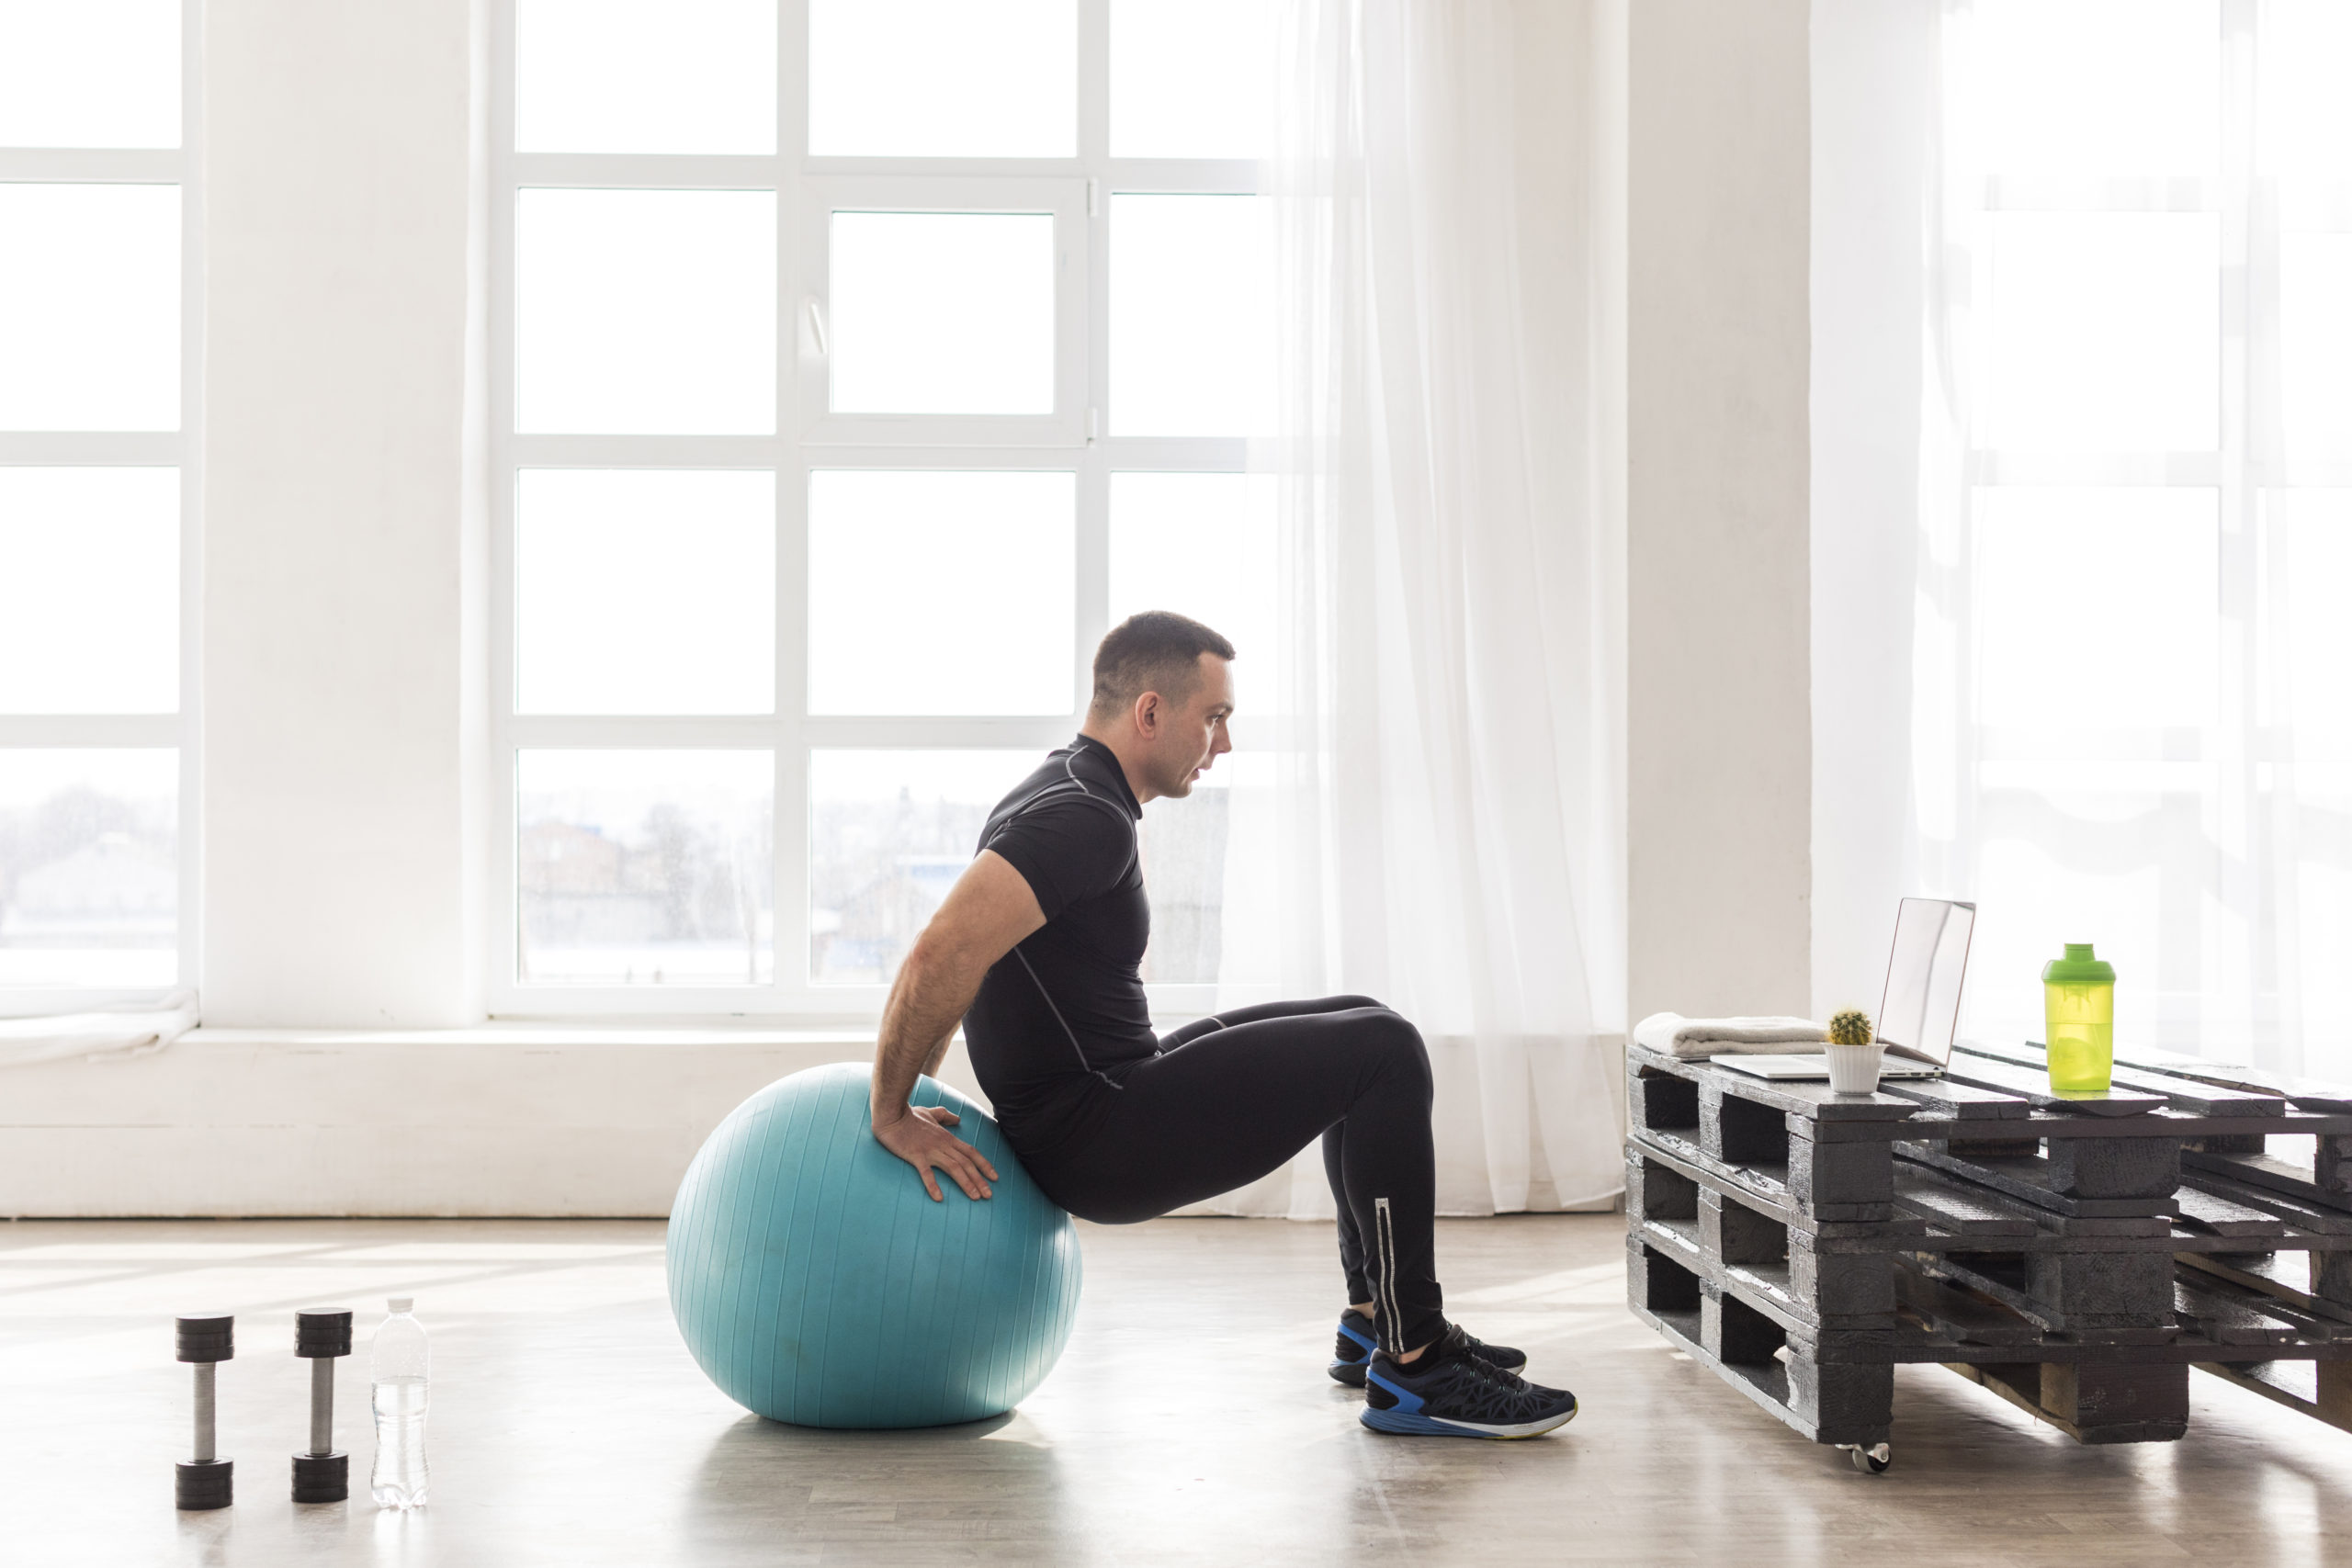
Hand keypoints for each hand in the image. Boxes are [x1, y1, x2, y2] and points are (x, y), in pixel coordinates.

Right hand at [872, 1105, 999, 1201]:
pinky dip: (933, 1185)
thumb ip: (945, 1116)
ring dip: (966, 1183)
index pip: (971, 1152)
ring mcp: (930, 1150)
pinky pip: (926, 1173)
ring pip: (954, 1168)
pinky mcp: (916, 1155)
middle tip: (989, 1195)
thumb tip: (957, 1118)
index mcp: (947, 1137)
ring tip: (975, 1197)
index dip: (984, 1165)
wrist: (892, 1114)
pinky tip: (939, 1198)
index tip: (995, 1177)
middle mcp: (943, 1145)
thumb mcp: (931, 1113)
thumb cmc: (909, 1116)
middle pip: (966, 1163)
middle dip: (980, 1179)